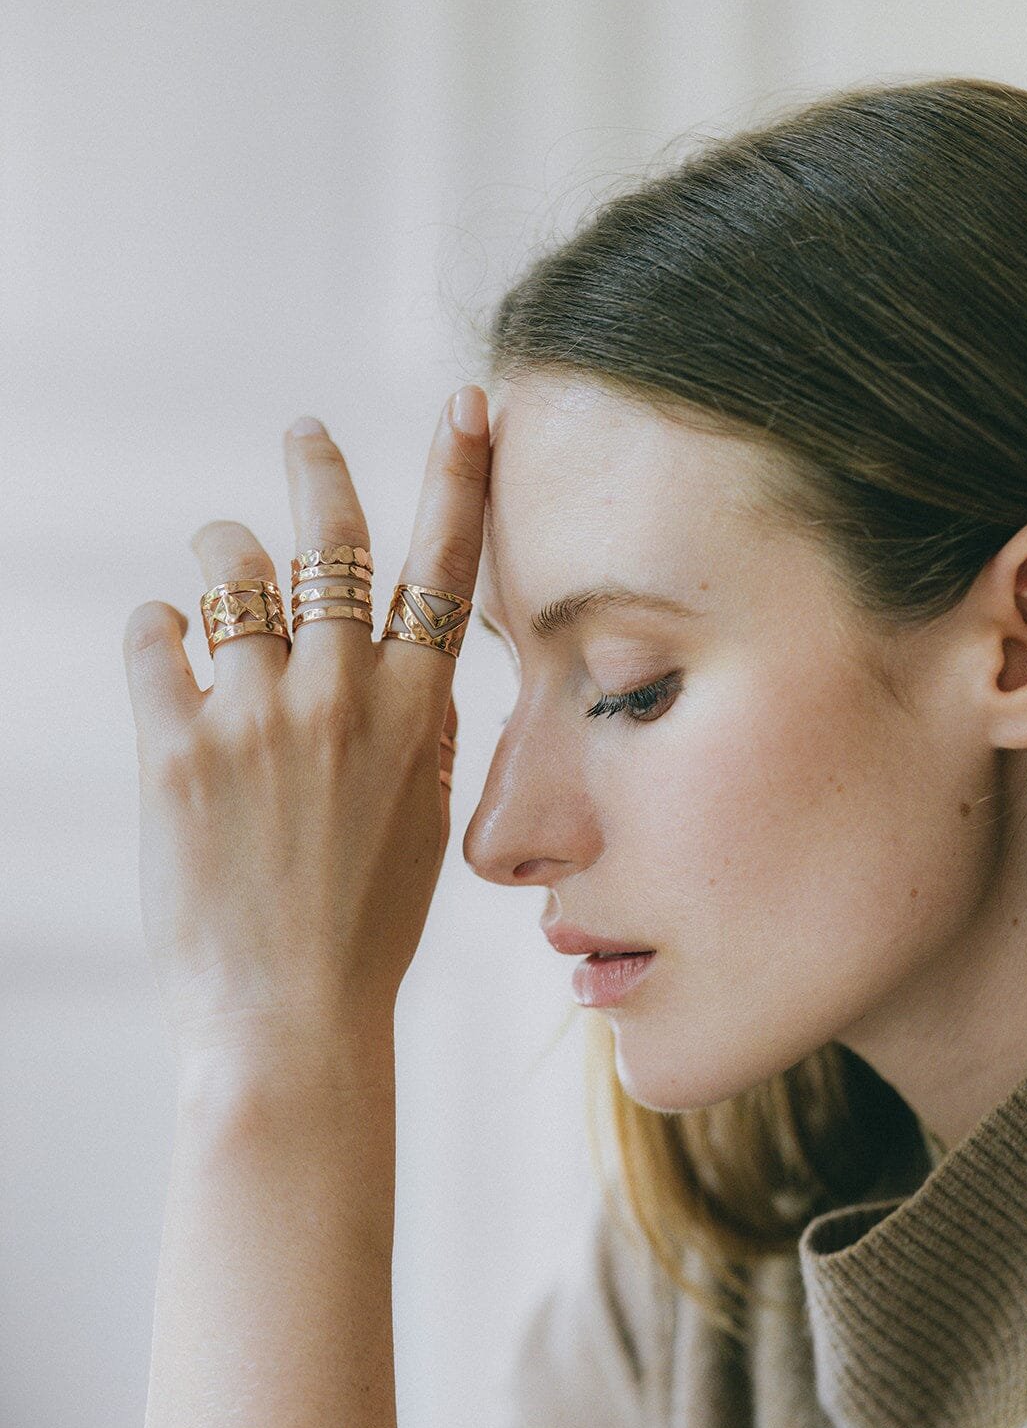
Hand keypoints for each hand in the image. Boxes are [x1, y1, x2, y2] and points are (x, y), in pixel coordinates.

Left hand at [122, 390, 489, 1068]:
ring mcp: (259, 718)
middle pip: (328, 538)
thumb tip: (399, 659)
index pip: (448, 566)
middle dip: (314, 468)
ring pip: (227, 571)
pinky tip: (166, 654)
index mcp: (419, 714)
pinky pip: (154, 635)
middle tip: (303, 437)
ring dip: (218, 560)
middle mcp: (344, 697)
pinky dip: (157, 632)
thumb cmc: (365, 925)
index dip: (460, 474)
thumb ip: (418, 729)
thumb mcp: (422, 820)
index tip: (470, 408)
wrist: (290, 1019)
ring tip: (212, 594)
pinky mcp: (177, 749)